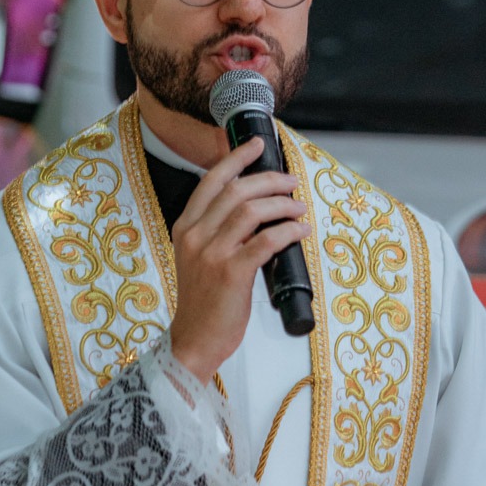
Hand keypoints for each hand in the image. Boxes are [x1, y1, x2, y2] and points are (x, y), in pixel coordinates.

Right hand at [169, 137, 309, 384]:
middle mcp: (195, 236)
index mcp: (185, 227)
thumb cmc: (202, 301)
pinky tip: (300, 232)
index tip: (256, 145)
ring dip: (283, 205)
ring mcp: (212, 254)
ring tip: (299, 210)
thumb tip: (256, 208)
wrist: (194, 339)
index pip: (211, 181)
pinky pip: (266, 241)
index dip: (236, 158)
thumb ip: (217, 231)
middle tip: (291, 183)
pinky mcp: (231, 274)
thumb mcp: (197, 258)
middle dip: (270, 180)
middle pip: (237, 191)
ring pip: (252, 211)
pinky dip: (288, 232)